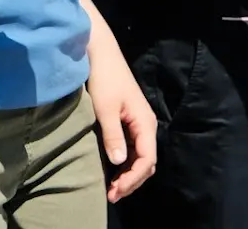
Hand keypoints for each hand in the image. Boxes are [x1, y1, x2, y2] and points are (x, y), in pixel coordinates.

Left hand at [88, 54, 156, 201]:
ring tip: (111, 187)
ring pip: (141, 157)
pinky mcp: (130, 120)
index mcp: (145, 123)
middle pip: (147, 162)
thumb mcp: (105, 108)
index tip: (114, 190)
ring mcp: (139, 122)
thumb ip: (113, 136)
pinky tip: (113, 169)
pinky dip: (126, 163)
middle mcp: (147, 125)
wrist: (100, 53)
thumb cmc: (104, 78)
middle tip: (111, 194)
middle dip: (132, 181)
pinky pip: (134, 148)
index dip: (132, 179)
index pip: (147, 160)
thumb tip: (120, 162)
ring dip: (129, 174)